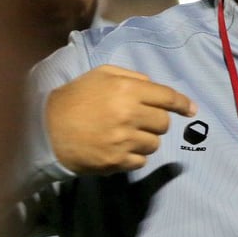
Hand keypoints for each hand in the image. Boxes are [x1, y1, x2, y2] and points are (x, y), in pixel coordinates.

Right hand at [46, 65, 196, 173]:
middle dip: (155, 122)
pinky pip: (141, 160)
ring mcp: (123, 140)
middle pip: (164, 123)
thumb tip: (156, 88)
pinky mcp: (117, 161)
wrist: (45, 128)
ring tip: (123, 135)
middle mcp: (129, 114)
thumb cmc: (75, 98)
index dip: (183, 104)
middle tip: (137, 120)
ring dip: (145, 140)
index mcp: (127, 90)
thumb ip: (132, 77)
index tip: (192, 110)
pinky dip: (134, 156)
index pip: (167, 97)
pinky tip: (117, 148)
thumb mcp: (100, 75)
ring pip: (155, 144)